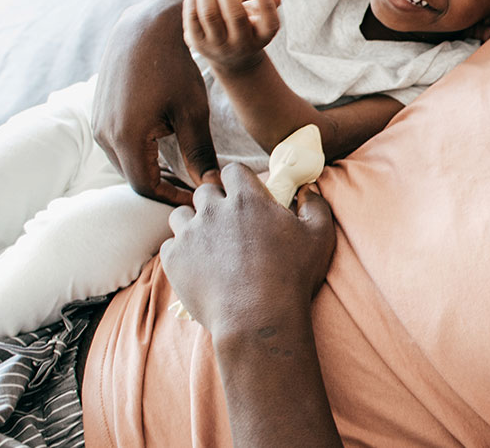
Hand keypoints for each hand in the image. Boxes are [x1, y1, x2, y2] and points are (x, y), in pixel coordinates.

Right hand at [95, 0, 233, 206]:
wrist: (146, 31)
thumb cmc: (175, 69)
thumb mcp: (193, 113)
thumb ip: (199, 153)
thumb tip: (211, 186)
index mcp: (127, 138)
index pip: (147, 187)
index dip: (173, 198)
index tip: (198, 197)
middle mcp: (104, 135)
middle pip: (134, 178)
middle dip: (164, 187)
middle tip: (195, 187)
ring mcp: (97, 124)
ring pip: (125, 163)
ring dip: (151, 170)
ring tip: (183, 170)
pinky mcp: (98, 114)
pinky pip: (117, 146)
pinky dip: (140, 154)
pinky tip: (164, 148)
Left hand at [161, 165, 336, 338]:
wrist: (257, 318)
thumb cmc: (292, 276)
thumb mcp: (320, 236)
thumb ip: (316, 204)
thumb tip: (307, 190)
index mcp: (247, 199)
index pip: (233, 171)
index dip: (238, 181)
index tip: (245, 196)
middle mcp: (213, 210)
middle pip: (204, 191)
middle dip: (215, 203)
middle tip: (229, 224)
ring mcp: (190, 234)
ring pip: (182, 216)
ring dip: (194, 224)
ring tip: (210, 245)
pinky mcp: (174, 259)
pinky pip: (170, 246)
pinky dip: (181, 252)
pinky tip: (199, 266)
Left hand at [184, 0, 287, 70]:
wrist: (229, 58)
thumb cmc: (248, 28)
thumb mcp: (261, 15)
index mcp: (262, 37)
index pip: (270, 22)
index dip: (266, 3)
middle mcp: (242, 45)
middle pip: (235, 16)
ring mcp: (218, 46)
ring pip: (210, 15)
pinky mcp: (197, 43)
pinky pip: (192, 18)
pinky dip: (193, 1)